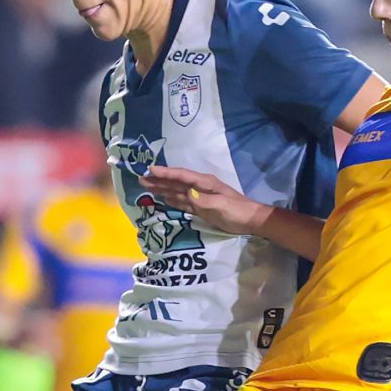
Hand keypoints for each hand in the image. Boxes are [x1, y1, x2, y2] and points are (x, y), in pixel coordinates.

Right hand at [141, 166, 270, 236]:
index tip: (150, 170)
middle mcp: (200, 187)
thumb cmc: (237, 211)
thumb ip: (204, 200)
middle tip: (140, 178)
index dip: (166, 173)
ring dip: (162, 188)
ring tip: (146, 186)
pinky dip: (172, 199)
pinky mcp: (200, 207)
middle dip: (159, 180)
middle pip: (176, 182)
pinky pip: (182, 202)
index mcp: (205, 183)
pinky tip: (163, 198)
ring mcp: (200, 197)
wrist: (250, 220)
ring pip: (177, 191)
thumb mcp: (222, 205)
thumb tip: (187, 194)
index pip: (182, 176)